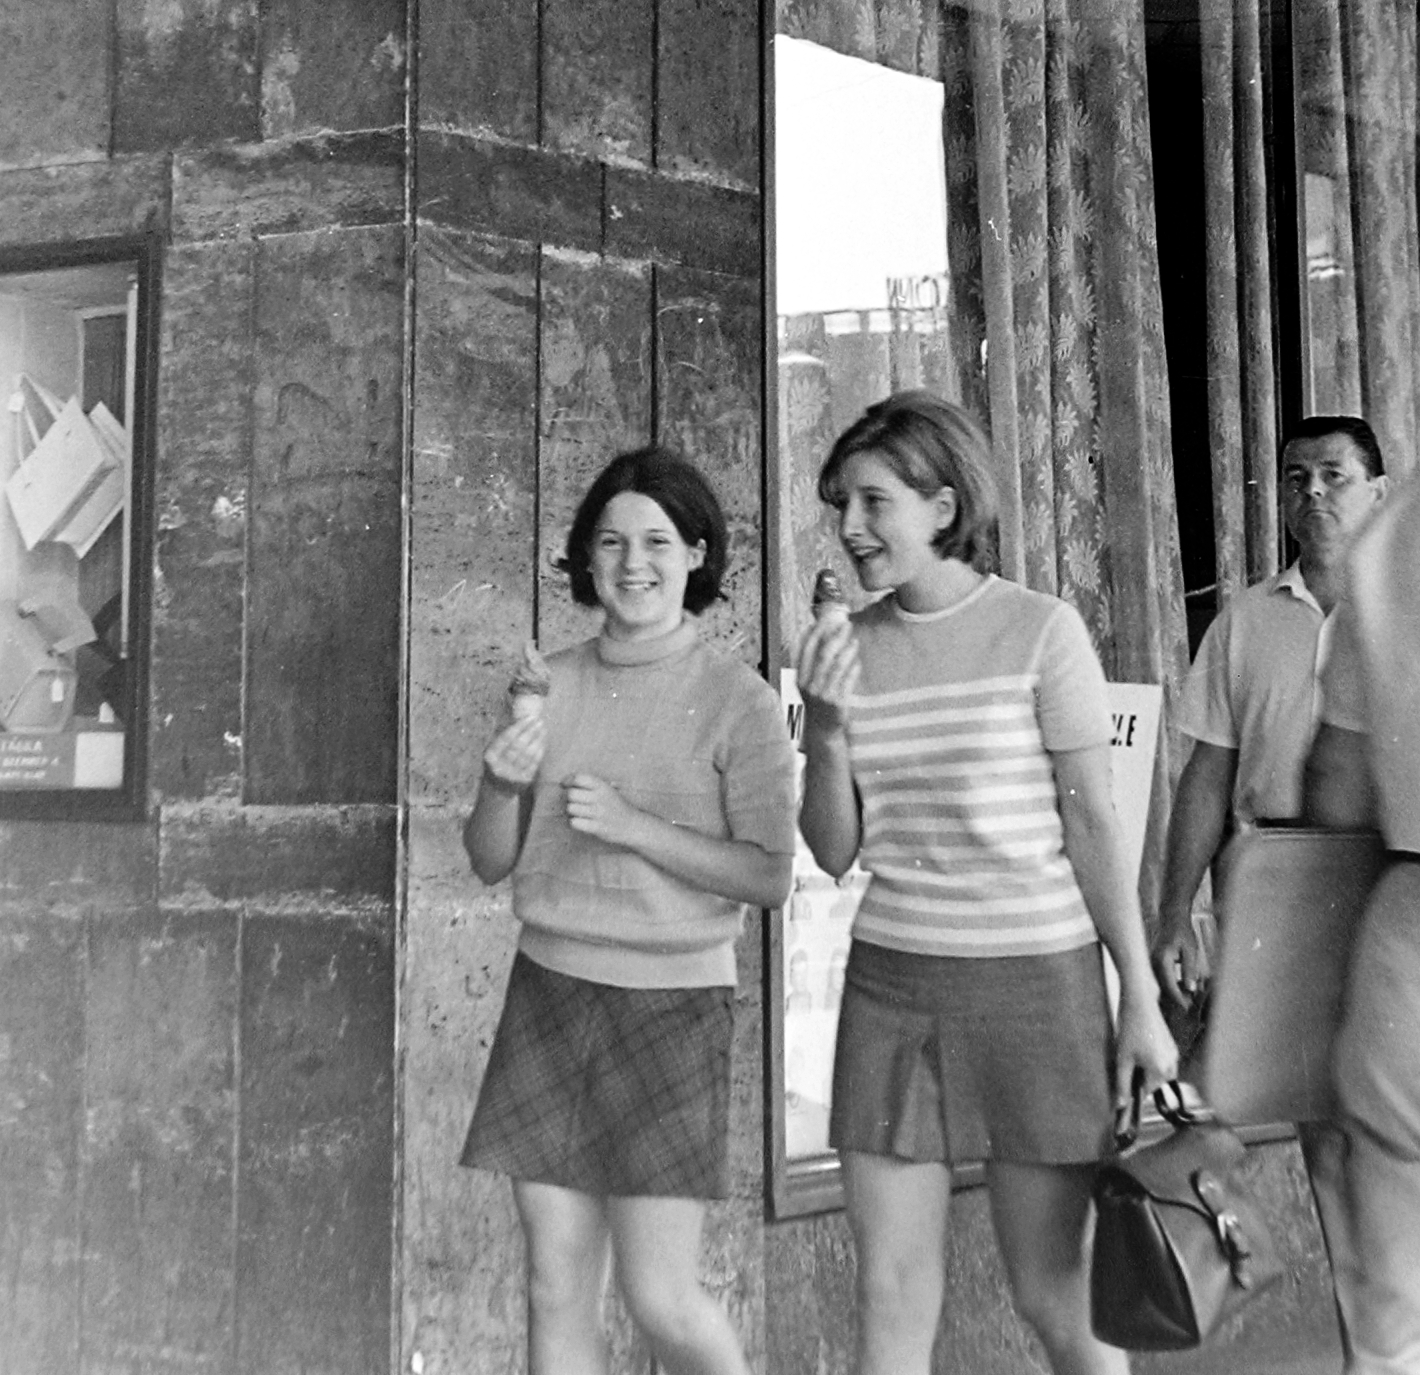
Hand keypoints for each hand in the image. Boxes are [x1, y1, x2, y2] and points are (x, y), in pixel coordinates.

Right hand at [482, 714, 545, 790]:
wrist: (498, 790)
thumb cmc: (497, 763)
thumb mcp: (494, 751)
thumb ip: (503, 736)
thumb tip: (518, 716)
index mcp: (490, 757)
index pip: (506, 738)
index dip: (519, 726)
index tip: (529, 717)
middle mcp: (501, 767)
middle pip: (518, 746)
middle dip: (530, 731)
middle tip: (539, 721)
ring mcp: (513, 775)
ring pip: (528, 754)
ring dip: (538, 740)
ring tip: (543, 729)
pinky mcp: (524, 780)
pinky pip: (535, 763)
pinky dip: (540, 751)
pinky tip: (543, 742)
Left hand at [564, 773, 642, 845]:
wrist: (633, 826)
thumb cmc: (617, 807)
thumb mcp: (610, 790)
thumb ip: (592, 784)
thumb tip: (565, 780)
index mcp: (603, 786)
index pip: (579, 778)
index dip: (569, 781)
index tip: (566, 785)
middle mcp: (600, 798)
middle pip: (571, 794)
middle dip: (569, 798)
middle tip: (574, 802)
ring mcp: (599, 813)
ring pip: (571, 808)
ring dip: (571, 812)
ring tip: (578, 813)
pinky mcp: (597, 827)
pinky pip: (575, 823)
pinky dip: (575, 823)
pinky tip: (581, 822)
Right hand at [795, 616, 859, 731]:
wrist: (822, 730)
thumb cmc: (818, 702)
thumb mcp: (809, 683)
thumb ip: (813, 662)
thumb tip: (822, 635)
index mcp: (800, 678)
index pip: (806, 649)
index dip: (816, 632)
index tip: (826, 619)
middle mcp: (809, 685)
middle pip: (823, 654)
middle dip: (835, 636)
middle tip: (846, 625)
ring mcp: (823, 694)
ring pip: (836, 666)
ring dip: (847, 650)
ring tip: (854, 640)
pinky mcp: (837, 702)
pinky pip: (848, 680)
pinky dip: (853, 668)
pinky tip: (858, 661)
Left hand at [1113, 989, 1179, 1109]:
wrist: (1141, 1003)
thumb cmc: (1130, 1029)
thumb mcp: (1122, 1059)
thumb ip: (1122, 1084)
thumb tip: (1121, 1106)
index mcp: (1160, 1071)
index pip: (1145, 1091)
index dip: (1132, 1086)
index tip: (1123, 1077)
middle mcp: (1172, 1066)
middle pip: (1152, 1083)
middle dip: (1139, 1076)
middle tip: (1127, 1057)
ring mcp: (1174, 1056)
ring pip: (1157, 1073)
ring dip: (1145, 1068)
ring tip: (1133, 1049)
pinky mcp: (1173, 1048)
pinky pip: (1161, 1062)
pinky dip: (1151, 1059)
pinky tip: (1141, 1044)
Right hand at [1152, 917, 1210, 1009]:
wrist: (1172, 919)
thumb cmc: (1182, 932)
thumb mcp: (1191, 950)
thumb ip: (1189, 970)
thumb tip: (1190, 989)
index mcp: (1162, 960)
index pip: (1169, 985)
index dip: (1179, 998)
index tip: (1188, 1007)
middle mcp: (1152, 962)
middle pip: (1163, 987)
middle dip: (1176, 998)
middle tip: (1190, 1004)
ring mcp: (1150, 963)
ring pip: (1160, 984)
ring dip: (1173, 992)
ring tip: (1188, 996)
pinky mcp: (1152, 963)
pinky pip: (1159, 978)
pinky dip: (1170, 984)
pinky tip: (1181, 985)